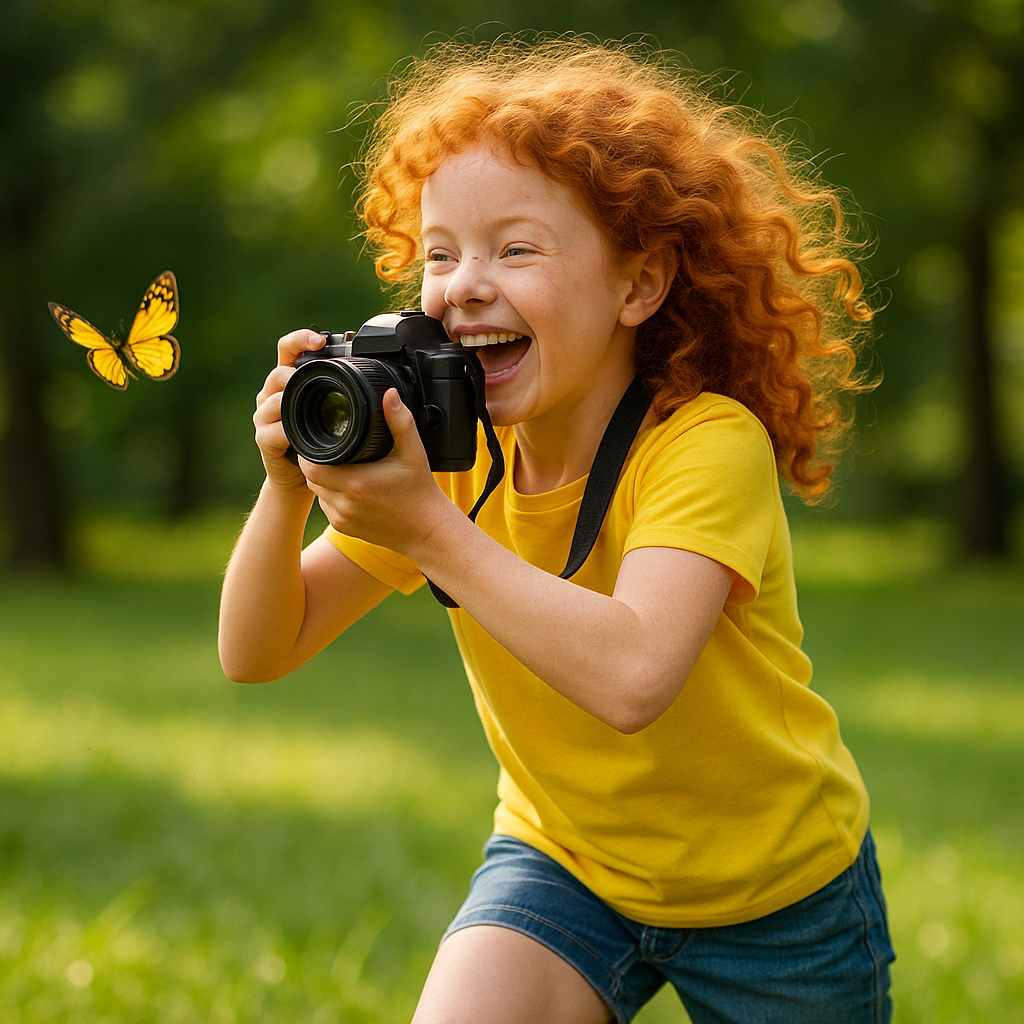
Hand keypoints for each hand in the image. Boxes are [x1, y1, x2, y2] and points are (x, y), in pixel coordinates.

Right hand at [253, 329, 324, 491]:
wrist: (299, 478)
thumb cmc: (316, 441)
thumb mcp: (329, 413)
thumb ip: (340, 394)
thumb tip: (382, 383)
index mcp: (288, 382)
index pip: (287, 349)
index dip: (299, 340)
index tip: (320, 340)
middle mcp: (272, 395)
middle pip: (278, 373)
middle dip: (295, 373)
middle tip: (316, 376)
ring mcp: (265, 417)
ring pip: (274, 400)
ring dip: (291, 400)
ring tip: (310, 400)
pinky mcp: (264, 440)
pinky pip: (274, 431)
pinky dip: (288, 431)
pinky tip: (300, 432)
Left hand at [302, 388, 450, 557]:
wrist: (427, 531)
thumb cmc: (420, 492)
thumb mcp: (413, 452)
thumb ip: (400, 421)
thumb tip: (389, 395)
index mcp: (356, 483)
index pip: (311, 466)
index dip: (308, 452)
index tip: (319, 440)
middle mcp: (344, 504)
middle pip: (310, 478)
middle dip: (315, 463)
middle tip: (328, 449)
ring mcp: (342, 519)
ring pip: (317, 493)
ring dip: (322, 479)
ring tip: (337, 465)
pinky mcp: (344, 528)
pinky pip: (326, 507)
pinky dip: (331, 495)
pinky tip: (346, 486)